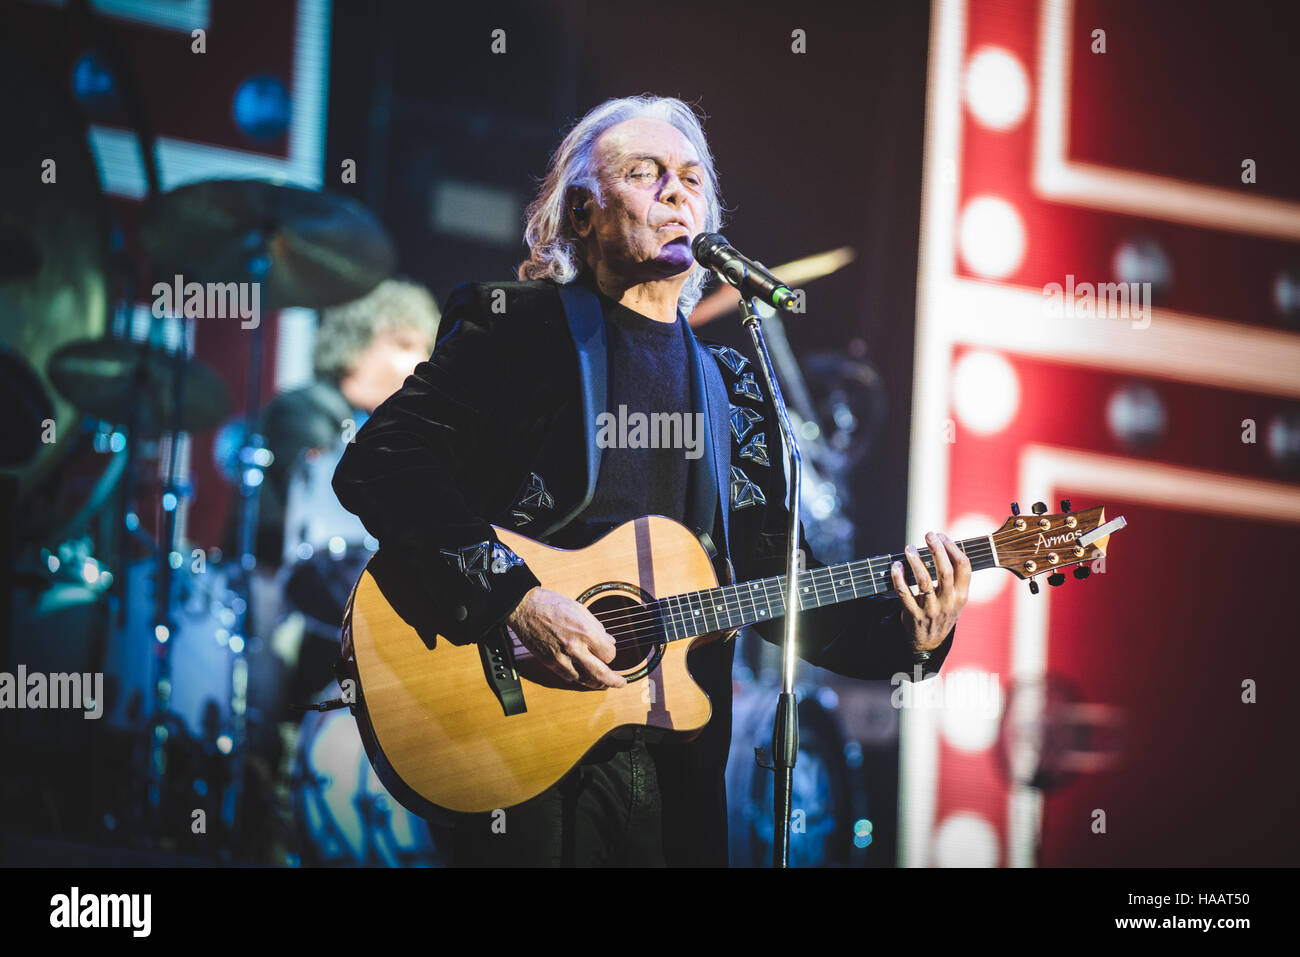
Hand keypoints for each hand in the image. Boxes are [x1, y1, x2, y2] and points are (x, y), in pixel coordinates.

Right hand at [505, 587, 627, 688]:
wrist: (524, 607)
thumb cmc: (551, 604)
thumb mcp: (580, 610)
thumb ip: (597, 627)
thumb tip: (610, 641)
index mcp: (585, 631)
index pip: (609, 653)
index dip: (611, 653)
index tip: (609, 651)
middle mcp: (575, 647)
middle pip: (602, 674)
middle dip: (614, 681)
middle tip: (621, 683)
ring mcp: (562, 657)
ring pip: (585, 679)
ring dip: (596, 682)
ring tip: (603, 683)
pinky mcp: (550, 663)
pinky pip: (568, 677)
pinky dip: (577, 677)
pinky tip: (582, 675)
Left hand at [891, 531, 969, 654]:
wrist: (929, 642)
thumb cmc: (943, 612)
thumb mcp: (956, 598)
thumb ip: (954, 577)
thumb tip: (941, 544)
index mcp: (961, 595)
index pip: (964, 567)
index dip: (953, 548)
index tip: (942, 536)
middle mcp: (948, 602)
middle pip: (944, 571)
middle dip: (937, 550)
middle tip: (928, 535)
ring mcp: (931, 609)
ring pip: (924, 581)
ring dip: (916, 562)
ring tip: (909, 548)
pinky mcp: (913, 614)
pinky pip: (904, 593)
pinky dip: (898, 578)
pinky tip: (896, 566)